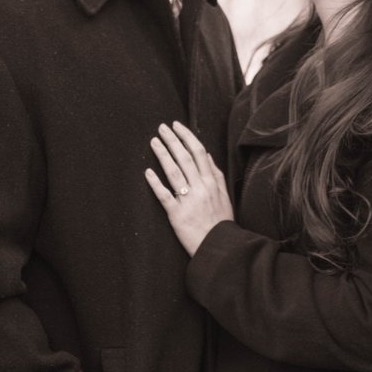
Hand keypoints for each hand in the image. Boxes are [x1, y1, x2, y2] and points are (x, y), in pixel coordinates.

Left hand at [145, 122, 233, 255]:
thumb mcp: (224, 195)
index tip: (176, 125)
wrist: (220, 247)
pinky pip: (164, 196)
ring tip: (154, 142)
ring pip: (174, 172)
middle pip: (185, 158)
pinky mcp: (177, 214)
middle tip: (161, 127)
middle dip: (172, 140)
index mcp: (212, 182)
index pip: (199, 152)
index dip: (186, 136)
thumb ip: (216, 174)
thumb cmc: (221, 222)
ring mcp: (188, 200)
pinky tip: (148, 172)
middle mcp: (201, 188)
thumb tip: (207, 155)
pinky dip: (156, 183)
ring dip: (163, 155)